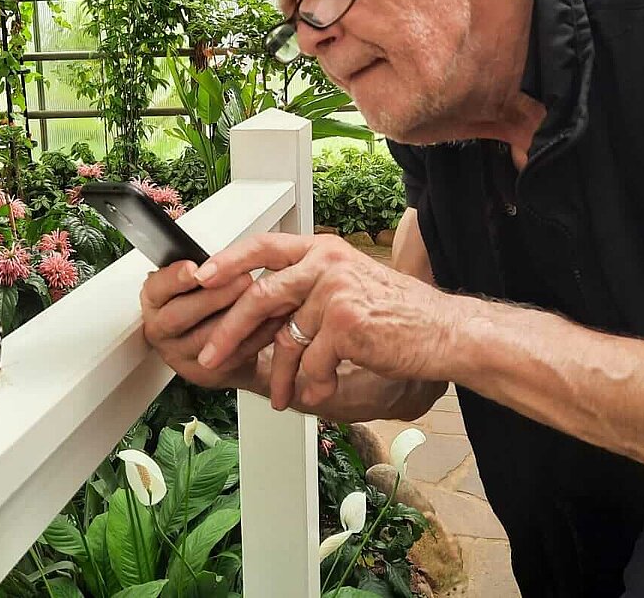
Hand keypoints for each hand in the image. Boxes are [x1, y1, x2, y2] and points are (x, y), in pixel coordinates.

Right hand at [139, 260, 284, 390]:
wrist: (227, 339)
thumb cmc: (211, 303)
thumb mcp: (198, 281)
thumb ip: (202, 270)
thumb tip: (216, 255)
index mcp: (155, 302)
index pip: (156, 289)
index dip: (175, 278)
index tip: (194, 268)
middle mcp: (161, 330)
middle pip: (179, 315)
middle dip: (213, 296)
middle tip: (242, 278)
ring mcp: (181, 355)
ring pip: (206, 338)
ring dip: (236, 315)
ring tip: (260, 296)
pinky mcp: (206, 372)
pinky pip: (231, 354)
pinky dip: (254, 334)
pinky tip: (271, 318)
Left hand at [193, 233, 451, 409]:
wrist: (444, 333)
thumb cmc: (397, 315)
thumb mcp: (347, 287)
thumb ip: (306, 290)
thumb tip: (258, 311)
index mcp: (323, 249)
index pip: (264, 245)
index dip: (229, 261)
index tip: (199, 279)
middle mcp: (327, 262)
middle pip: (260, 294)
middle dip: (230, 330)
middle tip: (211, 355)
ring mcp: (336, 289)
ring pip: (287, 338)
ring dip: (280, 374)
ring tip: (282, 397)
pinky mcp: (346, 321)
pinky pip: (312, 361)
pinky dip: (314, 383)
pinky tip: (324, 390)